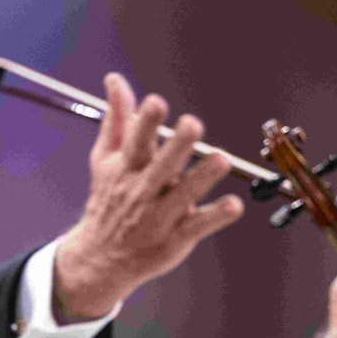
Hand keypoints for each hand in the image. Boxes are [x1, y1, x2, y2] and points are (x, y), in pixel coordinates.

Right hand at [52, 73, 242, 320]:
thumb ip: (116, 119)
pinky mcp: (176, 238)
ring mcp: (159, 217)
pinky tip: (234, 205)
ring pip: (184, 195)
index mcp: (126, 169)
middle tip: (193, 124)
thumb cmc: (109, 200)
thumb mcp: (106, 160)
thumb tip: (115, 79)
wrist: (102, 258)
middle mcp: (142, 192)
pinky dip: (216, 216)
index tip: (156, 102)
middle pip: (161, 167)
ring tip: (221, 159)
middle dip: (177, 146)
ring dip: (203, 177)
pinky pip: (198, 226)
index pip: (135, 142)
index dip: (144, 122)